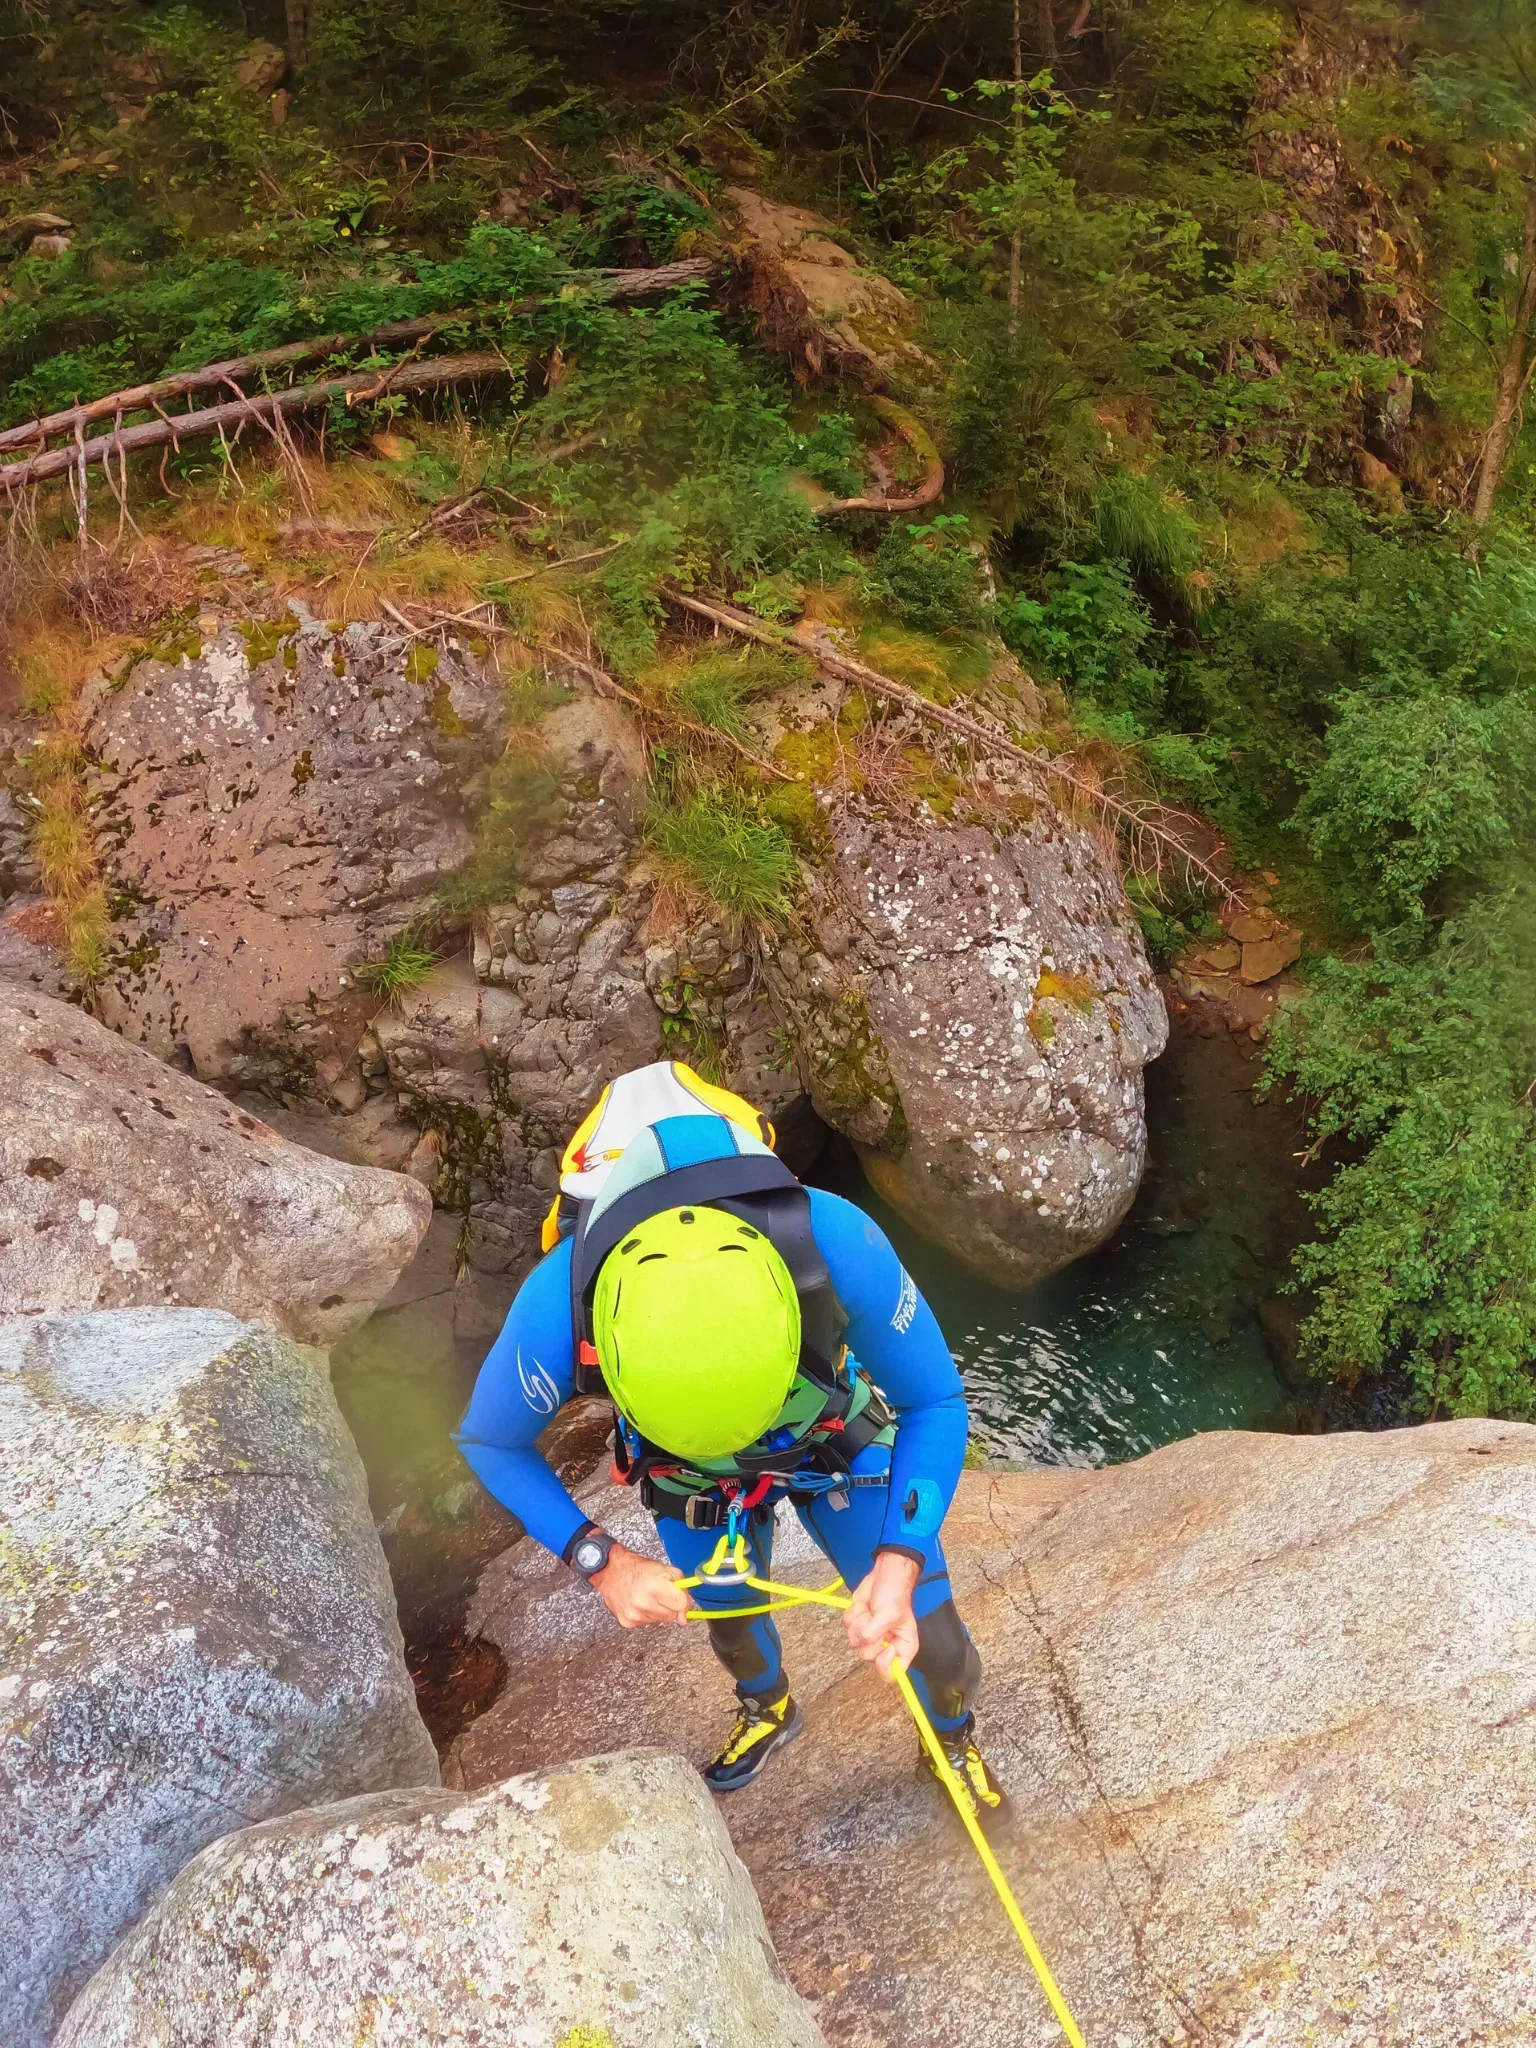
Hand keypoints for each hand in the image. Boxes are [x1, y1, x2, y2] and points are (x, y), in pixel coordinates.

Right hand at [591, 1544, 691, 1628]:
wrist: (610, 1571)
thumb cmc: (636, 1568)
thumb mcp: (664, 1568)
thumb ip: (681, 1588)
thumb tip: (684, 1617)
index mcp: (654, 1586)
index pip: (681, 1604)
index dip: (682, 1599)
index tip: (677, 1596)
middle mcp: (643, 1603)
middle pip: (671, 1615)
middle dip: (669, 1605)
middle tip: (660, 1593)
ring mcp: (634, 1615)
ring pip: (660, 1621)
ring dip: (658, 1610)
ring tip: (648, 1597)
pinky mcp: (627, 1622)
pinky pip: (647, 1623)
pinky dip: (646, 1614)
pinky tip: (639, 1603)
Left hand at [844, 1551, 920, 1677]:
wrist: (885, 1575)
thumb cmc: (895, 1594)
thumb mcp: (889, 1615)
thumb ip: (875, 1635)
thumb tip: (867, 1652)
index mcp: (903, 1649)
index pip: (890, 1673)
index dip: (883, 1662)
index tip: (885, 1644)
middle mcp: (886, 1647)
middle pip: (867, 1656)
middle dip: (868, 1634)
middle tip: (877, 1619)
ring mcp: (870, 1637)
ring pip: (853, 1641)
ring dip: (859, 1621)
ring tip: (871, 1610)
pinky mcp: (858, 1626)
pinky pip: (847, 1628)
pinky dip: (853, 1614)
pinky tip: (863, 1606)